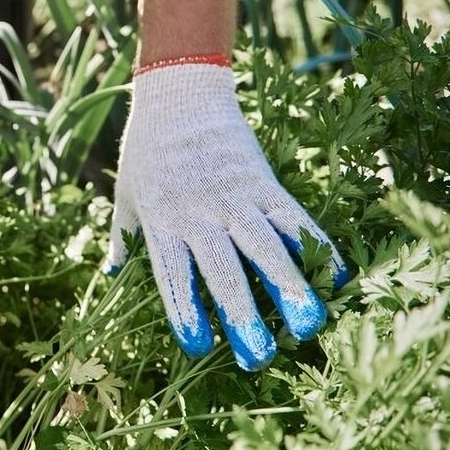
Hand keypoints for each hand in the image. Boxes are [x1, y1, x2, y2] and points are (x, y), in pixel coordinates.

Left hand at [107, 62, 350, 370]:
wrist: (179, 91)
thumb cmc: (147, 149)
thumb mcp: (125, 194)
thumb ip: (123, 238)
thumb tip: (112, 277)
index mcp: (162, 218)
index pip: (173, 271)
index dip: (185, 309)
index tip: (198, 346)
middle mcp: (199, 211)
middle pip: (222, 267)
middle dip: (241, 314)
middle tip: (257, 357)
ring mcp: (235, 196)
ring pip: (265, 245)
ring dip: (288, 285)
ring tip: (309, 324)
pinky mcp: (264, 181)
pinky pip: (294, 217)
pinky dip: (316, 246)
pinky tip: (337, 277)